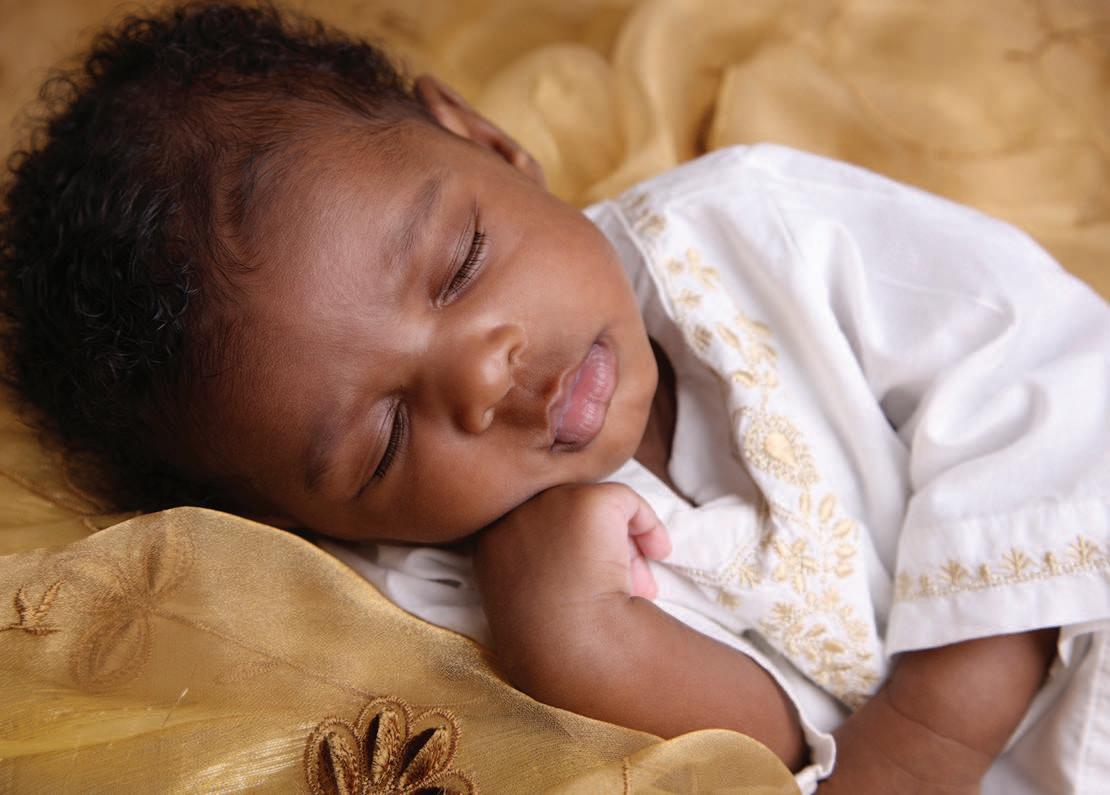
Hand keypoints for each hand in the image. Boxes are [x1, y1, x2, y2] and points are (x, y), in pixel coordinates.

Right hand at [474, 482, 670, 667]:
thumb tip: (579, 555)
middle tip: (628, 589)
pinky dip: (647, 524)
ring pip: (595, 509)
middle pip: (566, 517)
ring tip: (640, 585)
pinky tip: (659, 552)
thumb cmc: (547, 642)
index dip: (570, 558)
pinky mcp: (586, 500)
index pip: (538, 531)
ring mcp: (547, 502)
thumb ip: (538, 569)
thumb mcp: (524, 601)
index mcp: (488, 541)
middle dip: (599, 551)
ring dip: (621, 546)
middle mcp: (511, 514)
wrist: (566, 648)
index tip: (590, 591)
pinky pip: (625, 501)